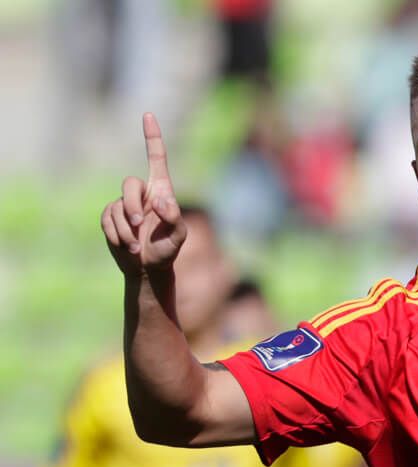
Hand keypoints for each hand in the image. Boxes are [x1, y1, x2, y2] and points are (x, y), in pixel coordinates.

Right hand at [100, 113, 186, 274]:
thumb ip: (175, 217)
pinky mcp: (110, 217)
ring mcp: (124, 205)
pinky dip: (117, 235)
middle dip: (133, 205)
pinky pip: (107, 220)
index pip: (156, 159)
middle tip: (140, 226)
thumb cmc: (167, 251)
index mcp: (161, 191)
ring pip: (118, 206)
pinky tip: (127, 247)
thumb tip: (161, 201)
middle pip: (129, 183)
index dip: (152, 137)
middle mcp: (142, 194)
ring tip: (136, 247)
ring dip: (126, 229)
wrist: (147, 269)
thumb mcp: (178, 236)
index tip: (148, 115)